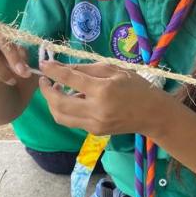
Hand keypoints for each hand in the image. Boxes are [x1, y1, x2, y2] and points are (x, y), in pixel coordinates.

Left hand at [38, 60, 168, 135]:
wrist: (152, 114)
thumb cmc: (136, 87)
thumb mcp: (114, 70)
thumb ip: (87, 69)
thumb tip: (63, 68)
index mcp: (103, 90)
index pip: (69, 79)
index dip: (53, 71)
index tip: (43, 64)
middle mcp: (96, 109)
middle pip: (58, 103)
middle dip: (46, 91)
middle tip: (43, 80)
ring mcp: (94, 124)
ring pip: (60, 117)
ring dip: (52, 103)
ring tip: (55, 90)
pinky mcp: (94, 132)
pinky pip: (72, 121)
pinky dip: (65, 110)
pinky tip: (71, 99)